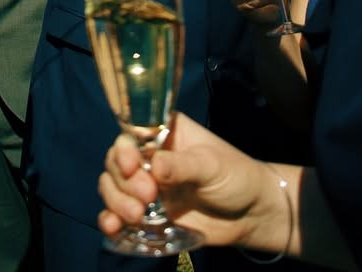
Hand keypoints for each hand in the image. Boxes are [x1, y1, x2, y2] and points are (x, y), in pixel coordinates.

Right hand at [98, 117, 289, 252]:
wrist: (251, 215)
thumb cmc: (235, 176)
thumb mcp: (211, 165)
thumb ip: (182, 166)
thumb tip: (153, 167)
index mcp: (164, 133)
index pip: (131, 133)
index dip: (124, 149)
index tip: (131, 166)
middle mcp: (150, 156)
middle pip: (116, 161)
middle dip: (123, 180)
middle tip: (147, 196)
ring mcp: (147, 185)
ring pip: (113, 186)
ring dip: (115, 200)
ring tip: (135, 216)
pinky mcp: (148, 213)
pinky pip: (119, 214)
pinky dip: (110, 220)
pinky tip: (112, 228)